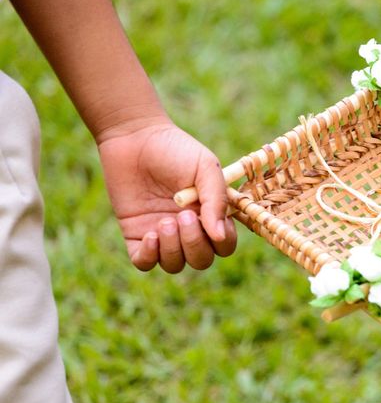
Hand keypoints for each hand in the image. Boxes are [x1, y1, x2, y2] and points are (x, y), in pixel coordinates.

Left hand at [97, 121, 236, 272]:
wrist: (134, 137)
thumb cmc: (175, 149)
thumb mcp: (205, 168)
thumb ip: (217, 200)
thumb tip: (220, 236)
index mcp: (210, 215)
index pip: (224, 245)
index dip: (222, 241)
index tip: (210, 220)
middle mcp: (189, 230)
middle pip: (201, 260)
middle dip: (194, 244)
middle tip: (182, 216)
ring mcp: (162, 235)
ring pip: (175, 265)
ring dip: (173, 249)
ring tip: (164, 221)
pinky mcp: (136, 235)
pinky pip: (145, 263)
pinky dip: (149, 256)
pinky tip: (149, 234)